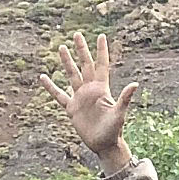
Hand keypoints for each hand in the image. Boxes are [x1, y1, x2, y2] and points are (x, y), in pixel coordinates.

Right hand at [42, 30, 138, 172]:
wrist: (103, 145)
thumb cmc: (114, 130)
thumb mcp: (119, 113)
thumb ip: (125, 98)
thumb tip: (135, 84)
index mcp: (102, 88)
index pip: (101, 65)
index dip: (101, 51)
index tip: (101, 35)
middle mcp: (90, 90)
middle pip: (85, 65)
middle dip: (81, 50)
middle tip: (77, 34)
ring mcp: (80, 98)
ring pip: (71, 75)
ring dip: (67, 62)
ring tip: (61, 47)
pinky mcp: (72, 108)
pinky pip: (59, 95)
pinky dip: (51, 87)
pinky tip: (43, 77)